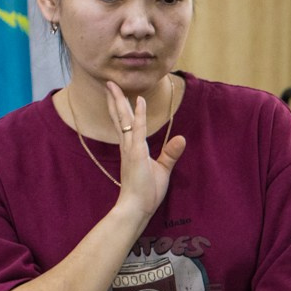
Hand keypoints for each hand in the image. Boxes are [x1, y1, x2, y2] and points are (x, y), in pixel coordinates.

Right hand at [107, 79, 186, 222]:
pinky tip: (139, 102)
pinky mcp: (136, 153)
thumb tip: (181, 139)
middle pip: (120, 118)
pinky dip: (138, 116)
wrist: (136, 207)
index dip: (121, 109)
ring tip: (114, 86)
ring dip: (120, 101)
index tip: (118, 95)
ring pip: (124, 120)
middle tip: (109, 83)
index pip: (125, 124)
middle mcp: (127, 146)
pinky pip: (137, 130)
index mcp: (131, 149)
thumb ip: (170, 154)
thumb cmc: (146, 191)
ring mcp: (130, 148)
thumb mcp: (162, 169)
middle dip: (115, 100)